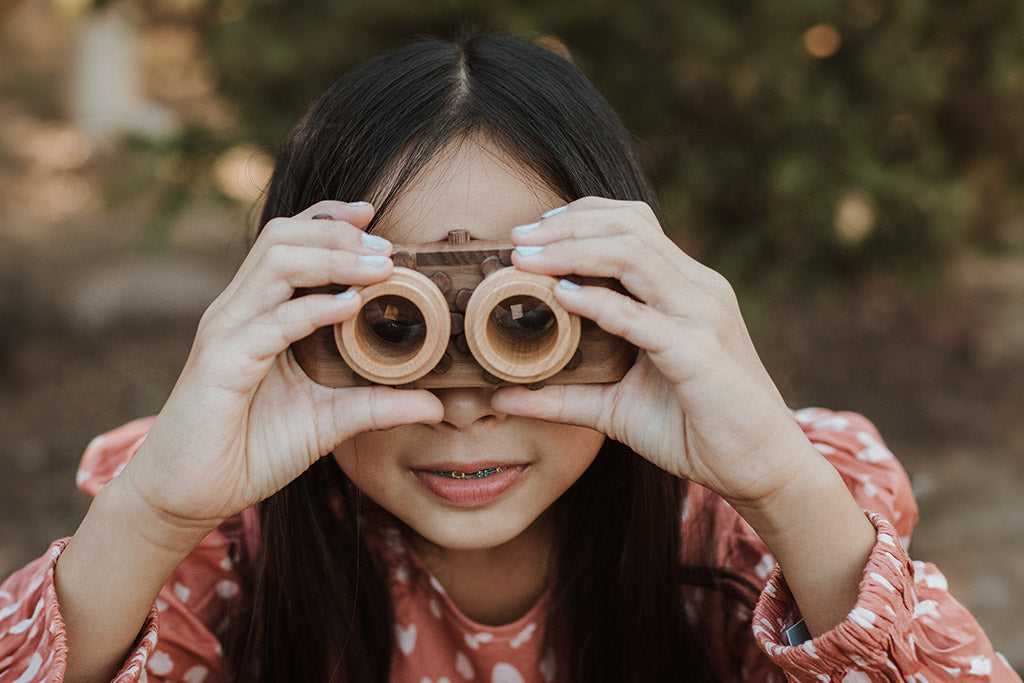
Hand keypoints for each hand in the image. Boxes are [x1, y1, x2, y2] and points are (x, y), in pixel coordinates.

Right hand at [118, 201, 442, 538]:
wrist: (189, 494)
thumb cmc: (250, 450)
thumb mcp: (329, 422)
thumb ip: (378, 405)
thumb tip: (436, 402)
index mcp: (259, 312)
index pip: (289, 241)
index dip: (329, 220)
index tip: (375, 217)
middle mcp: (239, 311)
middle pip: (283, 237)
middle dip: (337, 232)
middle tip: (387, 246)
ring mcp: (227, 332)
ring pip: (275, 264)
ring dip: (332, 258)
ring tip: (379, 267)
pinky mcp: (221, 363)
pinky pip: (270, 321)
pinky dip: (313, 308)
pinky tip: (350, 306)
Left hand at [492, 197, 817, 508]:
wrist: (760, 468)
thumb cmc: (696, 430)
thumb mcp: (616, 408)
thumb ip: (564, 395)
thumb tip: (502, 395)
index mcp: (685, 288)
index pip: (633, 225)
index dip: (580, 216)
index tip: (531, 232)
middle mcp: (698, 289)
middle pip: (628, 227)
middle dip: (566, 226)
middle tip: (515, 240)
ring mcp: (703, 315)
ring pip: (633, 256)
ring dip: (573, 251)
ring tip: (526, 260)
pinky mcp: (700, 352)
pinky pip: (642, 317)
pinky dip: (599, 302)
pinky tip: (562, 297)